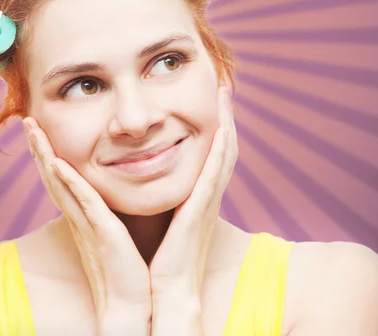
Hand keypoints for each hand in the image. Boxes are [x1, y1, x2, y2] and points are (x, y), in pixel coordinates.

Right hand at [23, 117, 152, 325]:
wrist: (129, 307)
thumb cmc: (128, 272)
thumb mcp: (117, 234)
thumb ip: (112, 214)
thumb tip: (117, 195)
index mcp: (83, 216)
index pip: (61, 178)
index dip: (48, 153)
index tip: (40, 130)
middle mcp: (78, 217)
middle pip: (52, 175)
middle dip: (39, 146)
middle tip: (28, 120)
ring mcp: (86, 223)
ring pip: (60, 182)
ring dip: (45, 154)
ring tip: (34, 130)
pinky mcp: (101, 232)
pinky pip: (82, 201)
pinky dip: (68, 181)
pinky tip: (57, 162)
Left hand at [149, 86, 237, 297]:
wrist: (170, 291)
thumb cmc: (166, 257)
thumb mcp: (169, 218)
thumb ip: (166, 195)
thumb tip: (150, 174)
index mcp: (200, 195)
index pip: (212, 152)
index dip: (216, 124)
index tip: (213, 98)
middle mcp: (209, 194)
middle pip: (224, 146)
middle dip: (226, 115)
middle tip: (224, 86)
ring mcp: (208, 202)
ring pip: (224, 154)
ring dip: (227, 123)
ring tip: (225, 95)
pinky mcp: (200, 212)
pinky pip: (214, 175)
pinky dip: (220, 151)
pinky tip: (222, 130)